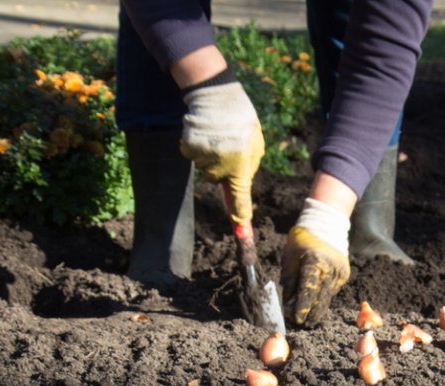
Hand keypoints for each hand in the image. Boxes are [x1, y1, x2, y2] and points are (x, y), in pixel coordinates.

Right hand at [180, 82, 265, 224]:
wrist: (214, 95)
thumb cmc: (239, 118)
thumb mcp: (255, 142)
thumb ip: (249, 165)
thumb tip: (242, 182)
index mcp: (240, 167)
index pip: (241, 198)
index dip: (240, 217)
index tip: (242, 232)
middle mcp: (221, 168)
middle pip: (220, 180)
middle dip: (225, 166)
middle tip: (230, 143)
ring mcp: (203, 161)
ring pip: (207, 168)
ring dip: (212, 155)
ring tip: (218, 134)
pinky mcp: (188, 151)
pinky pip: (194, 157)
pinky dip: (198, 147)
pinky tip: (203, 132)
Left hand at [280, 225, 349, 326]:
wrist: (325, 226)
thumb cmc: (302, 241)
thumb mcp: (290, 258)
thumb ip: (289, 281)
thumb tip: (287, 302)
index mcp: (314, 262)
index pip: (308, 289)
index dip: (302, 306)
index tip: (296, 318)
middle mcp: (330, 269)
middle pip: (320, 298)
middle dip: (311, 313)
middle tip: (302, 324)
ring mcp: (339, 272)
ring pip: (327, 297)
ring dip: (318, 308)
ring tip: (309, 320)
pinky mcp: (343, 274)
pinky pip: (332, 290)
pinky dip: (324, 297)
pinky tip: (317, 303)